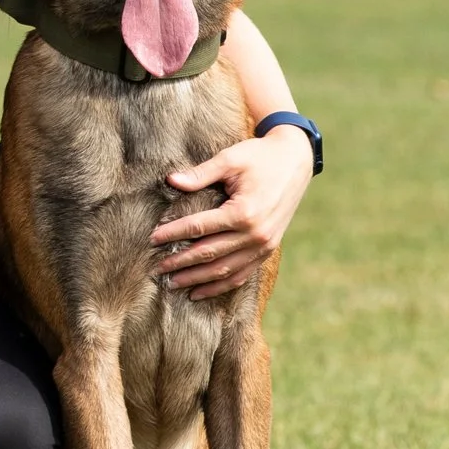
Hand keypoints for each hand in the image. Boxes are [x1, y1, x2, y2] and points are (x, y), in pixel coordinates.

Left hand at [151, 127, 314, 299]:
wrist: (295, 161)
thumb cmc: (260, 157)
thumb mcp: (230, 159)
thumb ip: (200, 174)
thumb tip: (170, 181)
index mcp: (243, 212)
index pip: (198, 228)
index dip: (173, 234)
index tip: (152, 239)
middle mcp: (255, 234)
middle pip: (208, 254)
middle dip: (180, 262)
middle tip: (157, 268)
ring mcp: (264, 246)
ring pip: (224, 270)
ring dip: (197, 280)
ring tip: (173, 284)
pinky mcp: (268, 250)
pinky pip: (241, 274)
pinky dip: (220, 285)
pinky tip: (200, 291)